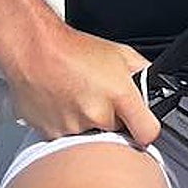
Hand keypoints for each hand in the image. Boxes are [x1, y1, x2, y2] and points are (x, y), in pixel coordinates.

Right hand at [1, 22, 160, 145]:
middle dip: (115, 120)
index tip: (143, 129)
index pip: (147, 133)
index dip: (147, 131)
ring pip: (92, 137)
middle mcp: (97, 115)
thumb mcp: (122, 54)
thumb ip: (142, 74)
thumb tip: (153, 87)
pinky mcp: (50, 135)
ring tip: (81, 98)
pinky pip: (67, 138)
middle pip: (117, 133)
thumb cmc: (74, 49)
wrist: (34, 50)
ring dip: (90, 123)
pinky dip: (69, 126)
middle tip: (104, 100)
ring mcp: (73, 127)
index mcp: (120, 96)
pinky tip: (66, 105)